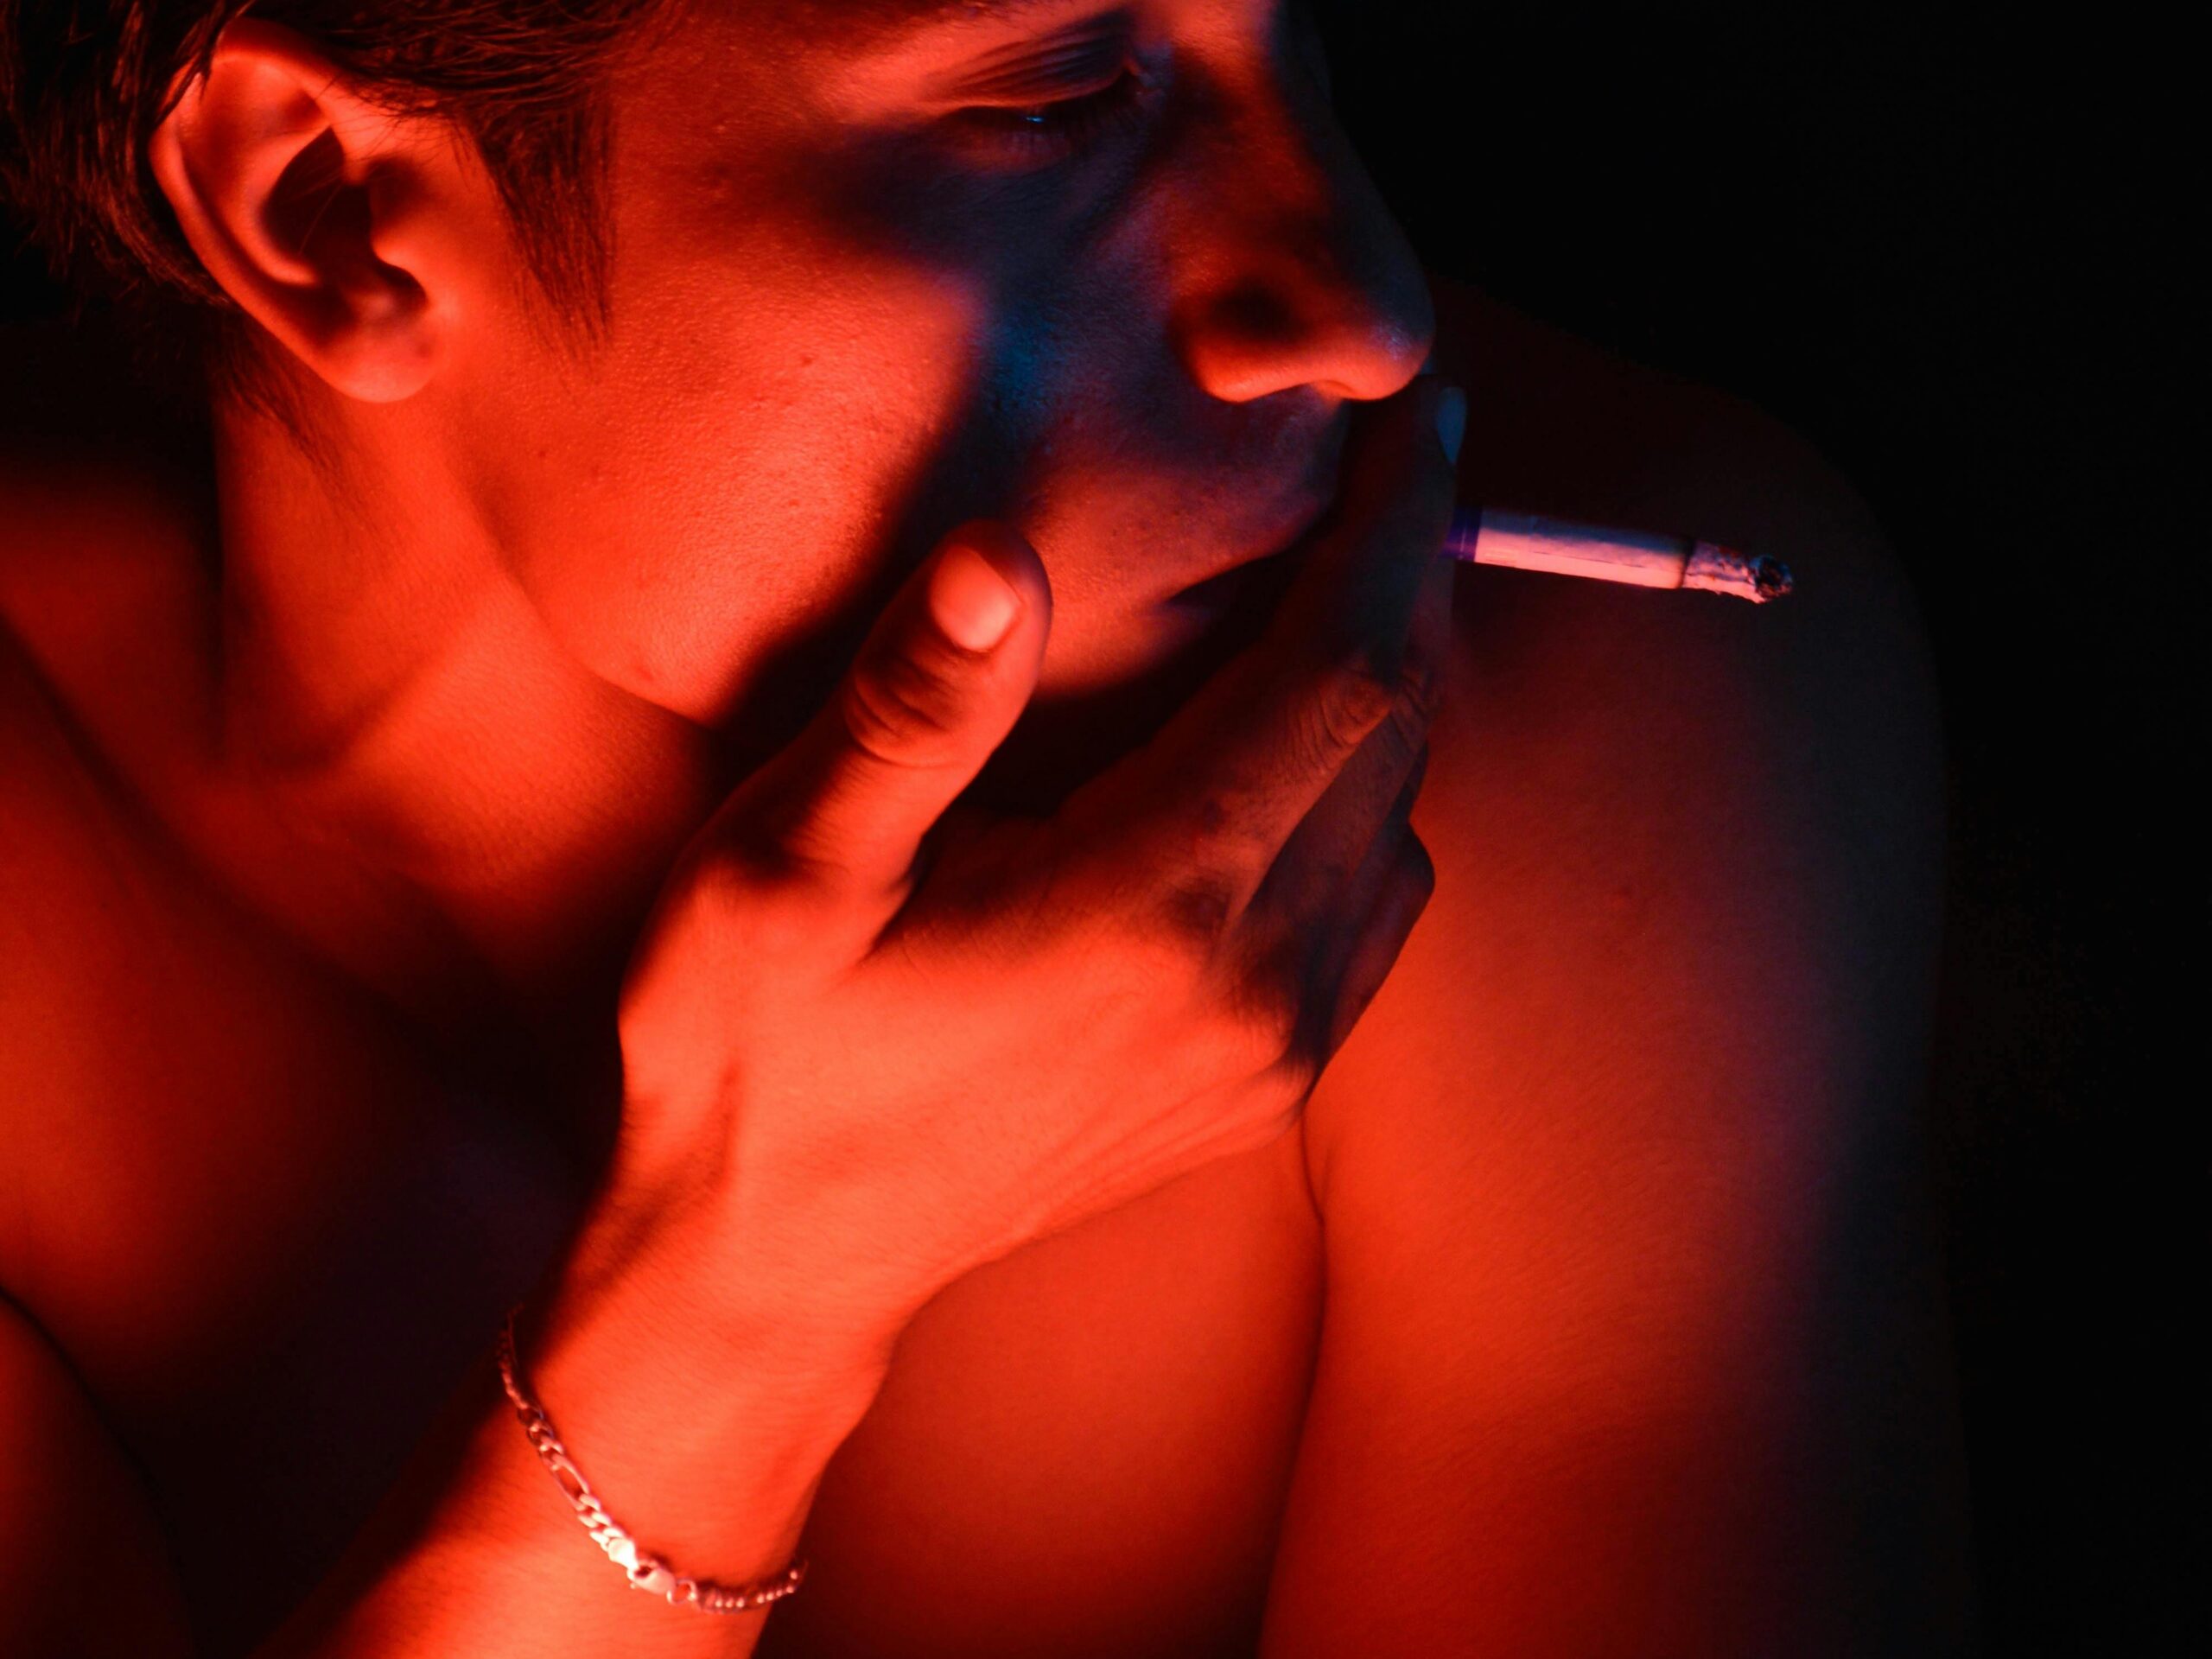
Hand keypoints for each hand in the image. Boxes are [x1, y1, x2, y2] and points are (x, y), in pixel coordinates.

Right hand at [612, 375, 1462, 1347]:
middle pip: (1396, 735)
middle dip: (1405, 582)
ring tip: (1336, 585)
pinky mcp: (1258, 1089)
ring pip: (1402, 822)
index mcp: (1152, 908)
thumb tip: (1003, 558)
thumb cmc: (757, 1061)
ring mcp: (1270, 1051)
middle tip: (1390, 459)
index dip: (1392, 528)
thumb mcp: (780, 872)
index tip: (1410, 414)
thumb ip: (908, 716)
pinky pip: (1374, 911)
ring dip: (1387, 693)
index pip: (1343, 674)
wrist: (776, 1267)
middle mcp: (1251, 985)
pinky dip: (1364, 801)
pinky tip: (1288, 756)